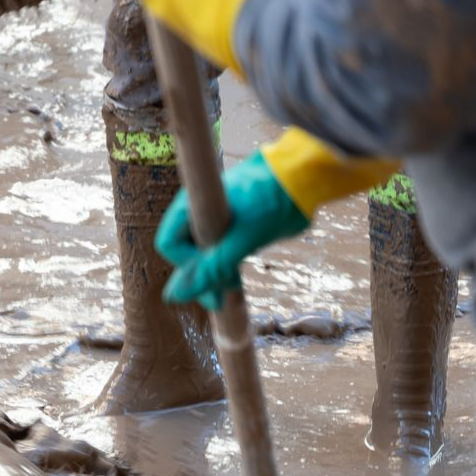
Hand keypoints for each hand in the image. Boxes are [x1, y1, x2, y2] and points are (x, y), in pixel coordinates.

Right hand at [155, 149, 311, 310]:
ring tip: (231, 285)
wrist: (306, 177)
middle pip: (184, 251)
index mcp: (193, 205)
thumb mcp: (242, 239)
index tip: (213, 271)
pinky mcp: (233, 225)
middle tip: (219, 298)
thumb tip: (174, 297)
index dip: (185, 263)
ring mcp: (215, 218)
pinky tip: (236, 276)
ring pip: (202, 253)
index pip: (169, 244)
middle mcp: (199, 211)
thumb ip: (210, 268)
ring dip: (213, 272)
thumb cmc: (272, 200)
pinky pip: (218, 250)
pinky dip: (225, 265)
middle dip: (200, 274)